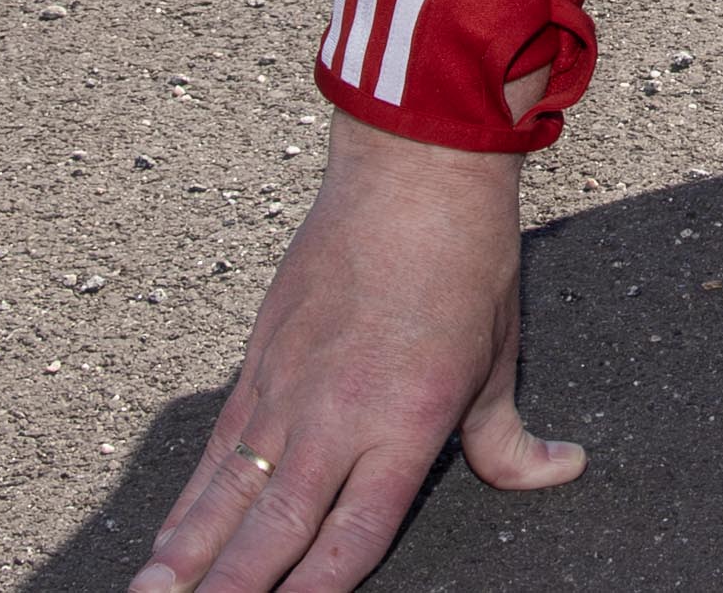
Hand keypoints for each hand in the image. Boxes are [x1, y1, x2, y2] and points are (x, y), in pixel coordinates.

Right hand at [126, 115, 583, 592]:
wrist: (414, 172)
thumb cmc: (468, 262)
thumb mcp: (501, 359)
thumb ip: (508, 439)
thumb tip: (557, 470)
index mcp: (404, 428)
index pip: (351, 540)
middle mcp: (336, 419)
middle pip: (273, 531)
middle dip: (232, 591)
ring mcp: (288, 391)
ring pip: (226, 495)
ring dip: (186, 557)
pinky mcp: (259, 362)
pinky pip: (217, 449)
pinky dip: (187, 500)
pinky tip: (165, 540)